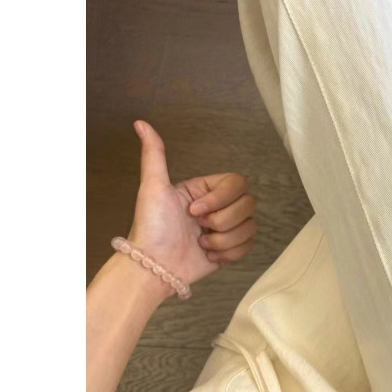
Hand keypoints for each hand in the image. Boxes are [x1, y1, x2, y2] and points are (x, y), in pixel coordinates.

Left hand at [126, 120, 257, 290]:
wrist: (155, 267)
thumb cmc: (152, 227)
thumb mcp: (152, 186)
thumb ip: (153, 154)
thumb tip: (141, 124)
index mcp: (204, 189)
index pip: (237, 183)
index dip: (220, 199)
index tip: (193, 210)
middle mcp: (218, 206)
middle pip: (248, 205)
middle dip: (222, 221)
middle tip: (197, 228)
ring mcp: (225, 228)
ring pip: (249, 226)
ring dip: (223, 239)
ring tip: (201, 244)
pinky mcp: (230, 249)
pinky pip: (248, 245)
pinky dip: (228, 252)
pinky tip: (208, 255)